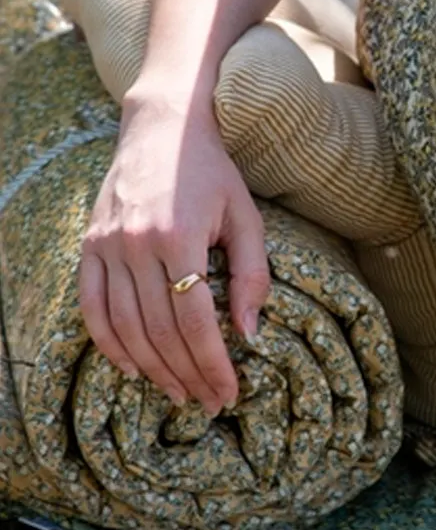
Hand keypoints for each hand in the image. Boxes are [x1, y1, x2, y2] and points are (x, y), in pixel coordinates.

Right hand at [80, 94, 269, 415]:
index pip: (195, 322)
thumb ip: (251, 274)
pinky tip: (132, 368)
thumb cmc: (213, 173)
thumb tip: (249, 334)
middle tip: (208, 402)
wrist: (161, 127)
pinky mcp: (90, 245)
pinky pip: (92, 307)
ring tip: (178, 392)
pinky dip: (109, 344)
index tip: (228, 393)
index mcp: (180, 237)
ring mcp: (107, 245)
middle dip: (187, 375)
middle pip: (160, 332)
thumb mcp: (246, 216)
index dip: (212, 365)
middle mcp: (137, 244)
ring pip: (125, 327)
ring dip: (152, 369)